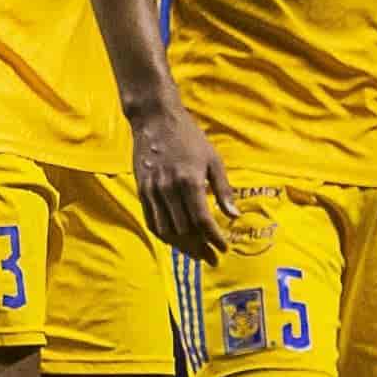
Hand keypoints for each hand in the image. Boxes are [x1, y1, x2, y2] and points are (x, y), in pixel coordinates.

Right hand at [129, 101, 232, 262]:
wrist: (154, 119)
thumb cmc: (189, 136)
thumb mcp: (213, 160)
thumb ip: (223, 189)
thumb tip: (234, 215)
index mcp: (189, 181)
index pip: (202, 220)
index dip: (214, 237)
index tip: (223, 247)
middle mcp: (168, 189)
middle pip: (184, 229)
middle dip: (200, 247)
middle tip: (212, 257)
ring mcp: (152, 190)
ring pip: (166, 228)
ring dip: (181, 245)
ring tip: (194, 253)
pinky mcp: (142, 189)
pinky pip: (150, 219)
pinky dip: (163, 233)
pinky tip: (173, 239)